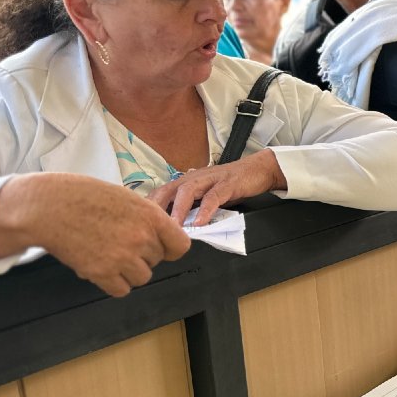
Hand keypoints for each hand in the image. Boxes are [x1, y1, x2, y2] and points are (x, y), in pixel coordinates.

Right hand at [0, 174, 190, 297]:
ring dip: (127, 271)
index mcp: (151, 216)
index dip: (169, 249)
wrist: (47, 206)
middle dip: (141, 255)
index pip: (180, 246)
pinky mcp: (102, 273)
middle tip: (117, 242)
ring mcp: (122, 257)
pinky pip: (121, 290)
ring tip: (108, 254)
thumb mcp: (125, 199)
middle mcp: (141, 238)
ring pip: (141, 278)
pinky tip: (99, 266)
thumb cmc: (83, 196)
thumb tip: (160, 238)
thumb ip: (146, 219)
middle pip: (156, 261)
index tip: (160, 248)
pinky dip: (112, 283)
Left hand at [147, 149, 284, 225]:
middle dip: (156, 207)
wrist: (259, 169)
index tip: (138, 220)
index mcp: (188, 181)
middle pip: (168, 190)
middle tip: (147, 226)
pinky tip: (201, 223)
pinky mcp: (227, 184)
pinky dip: (205, 210)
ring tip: (173, 227)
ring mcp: (211, 179)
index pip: (161, 191)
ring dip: (178, 210)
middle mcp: (195, 178)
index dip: (148, 205)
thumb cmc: (232, 183)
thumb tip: (178, 223)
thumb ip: (193, 205)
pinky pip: (213, 197)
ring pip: (188, 192)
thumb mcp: (208, 194)